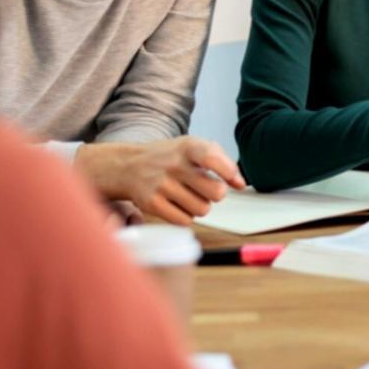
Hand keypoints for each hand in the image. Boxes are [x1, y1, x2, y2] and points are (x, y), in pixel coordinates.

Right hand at [76, 137, 245, 225]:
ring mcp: (161, 185)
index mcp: (187, 147)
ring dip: (200, 206)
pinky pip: (184, 221)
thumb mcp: (194, 148)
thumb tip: (240, 184)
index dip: (227, 170)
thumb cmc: (170, 157)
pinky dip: (185, 216)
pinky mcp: (151, 203)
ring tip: (188, 194)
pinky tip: (177, 204)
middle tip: (204, 188)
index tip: (232, 178)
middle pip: (216, 192)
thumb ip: (222, 162)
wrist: (128, 166)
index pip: (211, 157)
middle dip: (216, 194)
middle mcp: (173, 165)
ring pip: (203, 210)